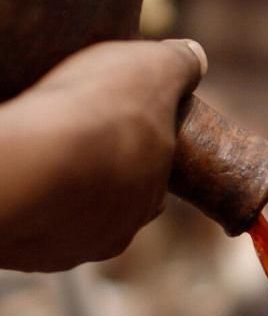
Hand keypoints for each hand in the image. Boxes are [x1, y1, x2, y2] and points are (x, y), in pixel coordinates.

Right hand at [0, 39, 206, 271]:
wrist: (34, 160)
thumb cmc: (99, 114)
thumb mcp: (151, 70)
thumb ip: (178, 66)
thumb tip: (195, 60)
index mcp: (151, 195)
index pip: (151, 179)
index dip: (137, 155)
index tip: (116, 133)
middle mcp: (117, 231)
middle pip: (112, 205)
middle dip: (100, 181)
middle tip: (76, 148)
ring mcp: (73, 248)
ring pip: (71, 222)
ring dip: (63, 198)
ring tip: (45, 164)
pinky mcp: (31, 256)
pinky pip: (33, 233)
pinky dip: (29, 209)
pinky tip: (23, 182)